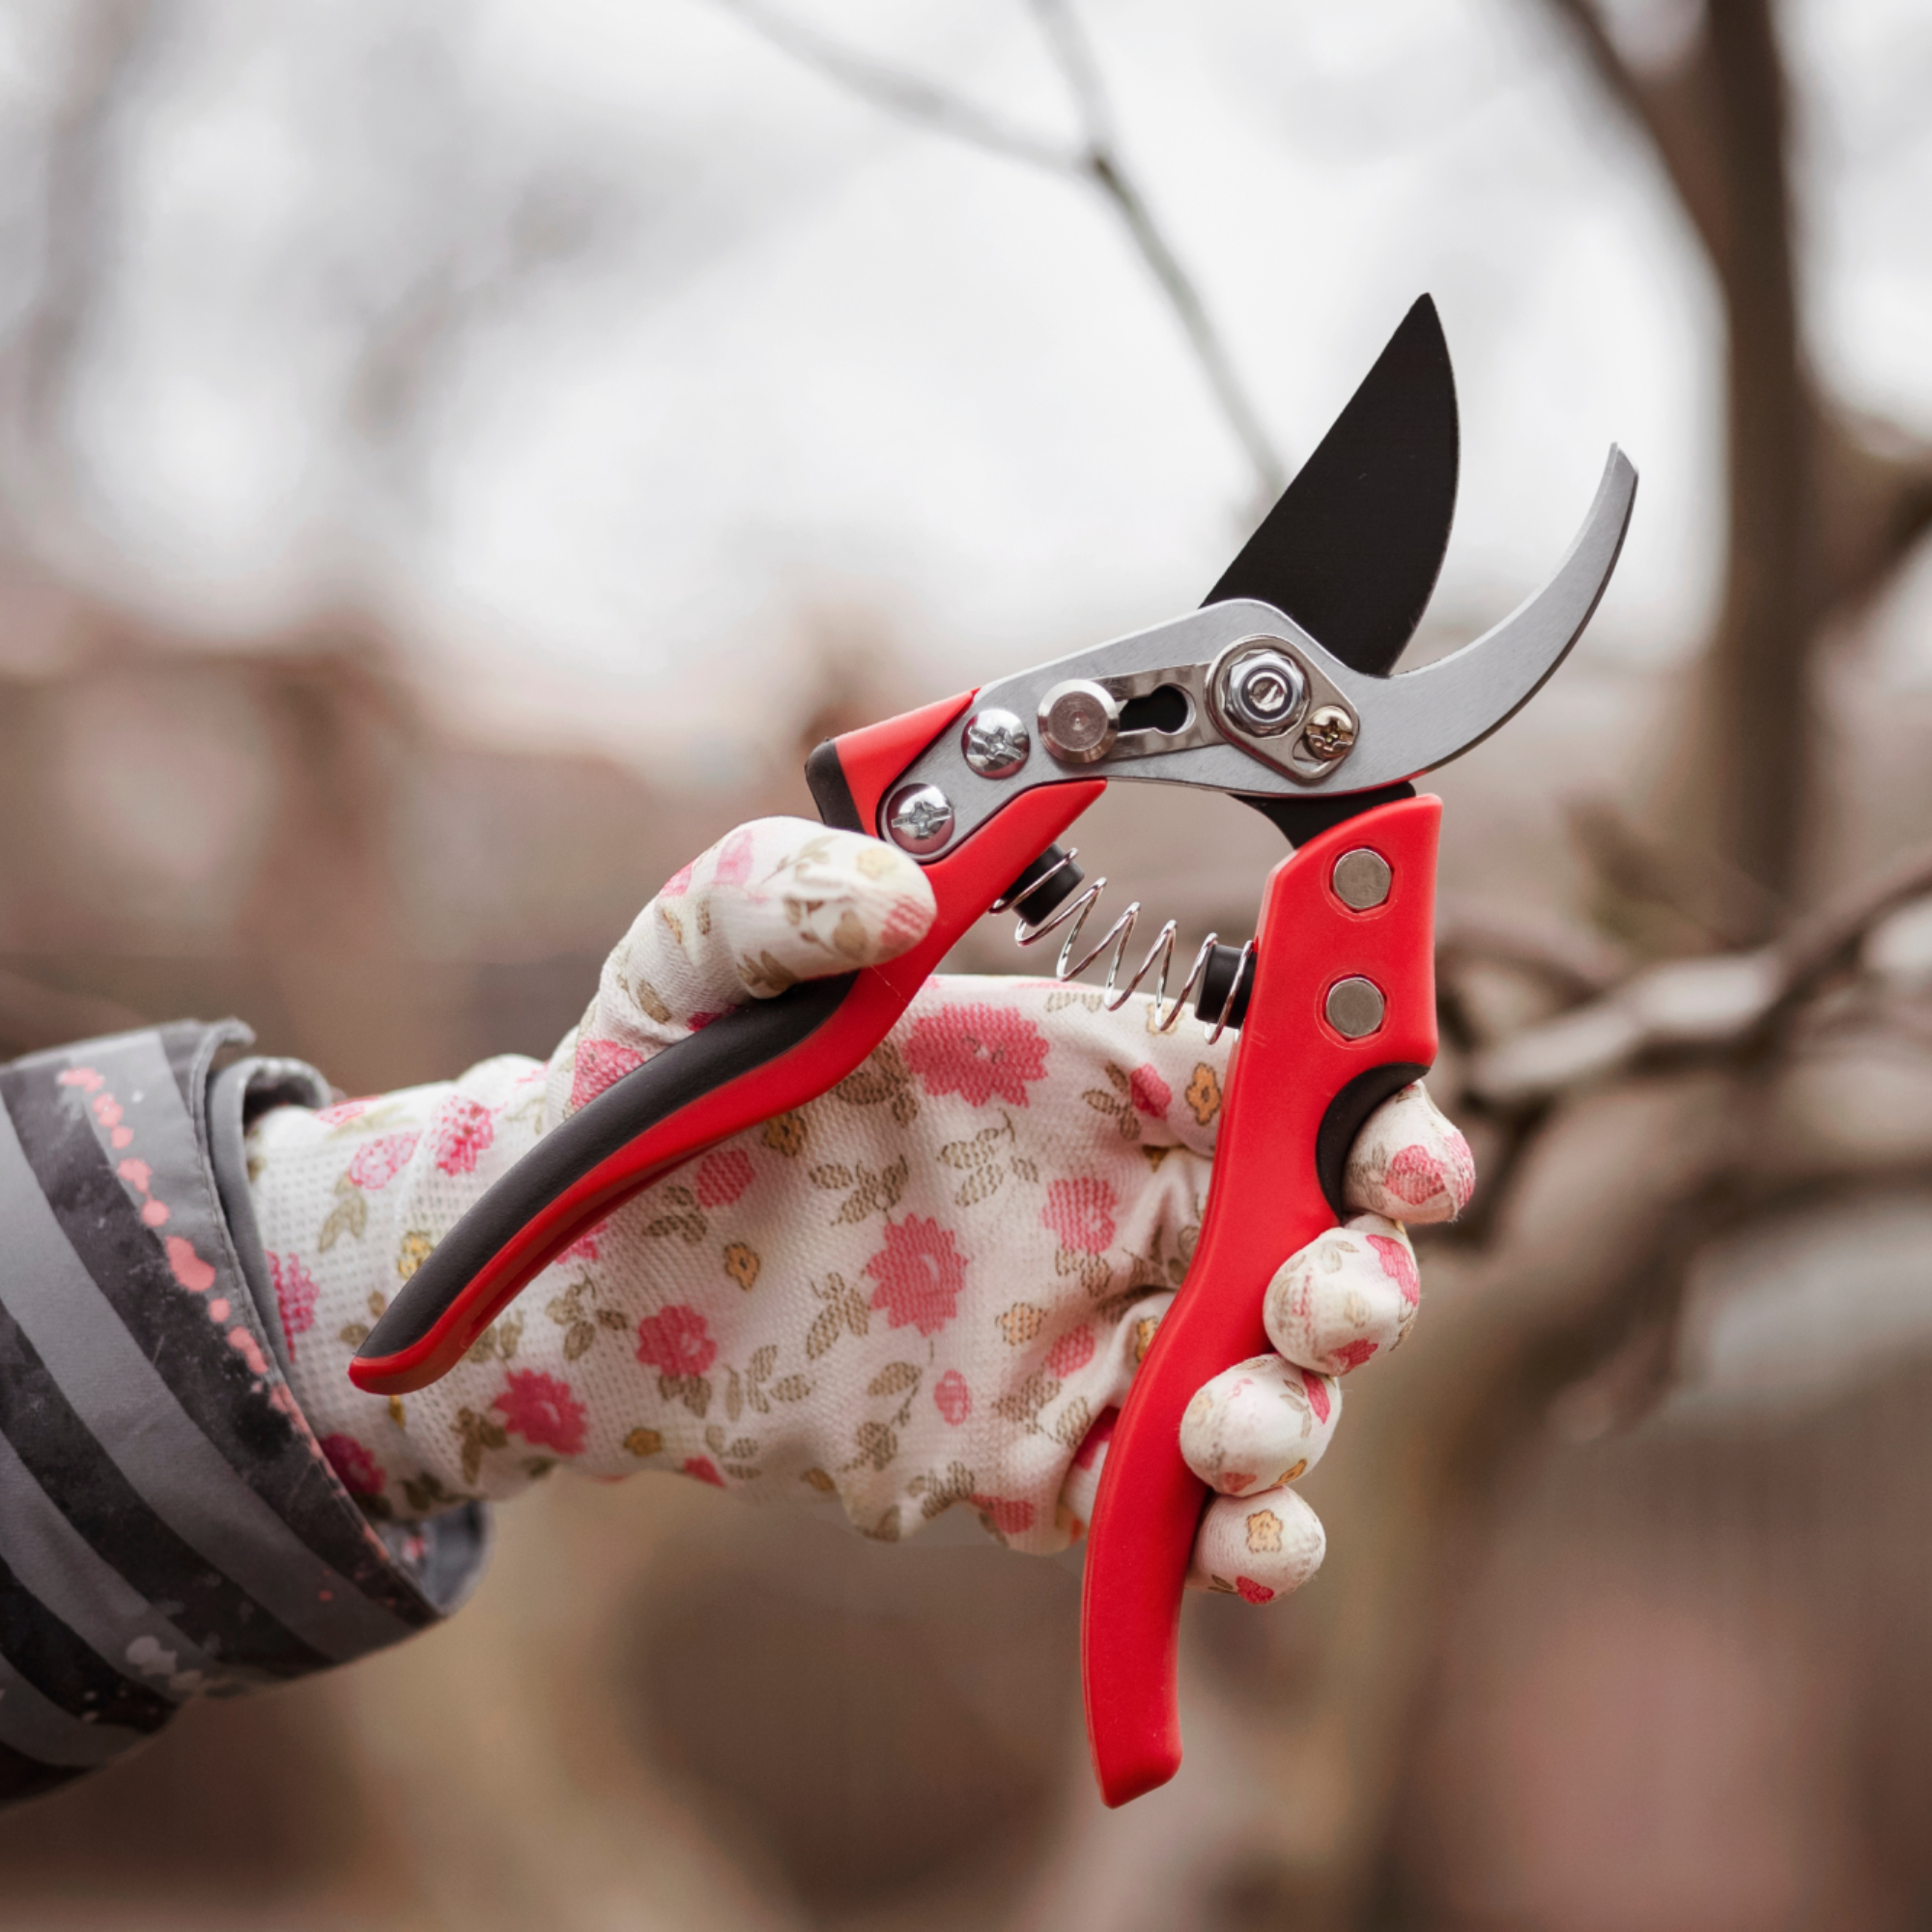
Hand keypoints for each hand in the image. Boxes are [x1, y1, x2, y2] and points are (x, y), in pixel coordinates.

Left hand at [255, 819, 1470, 1604]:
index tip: (1402, 1142)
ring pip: (1262, 1383)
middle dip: (1359, 1274)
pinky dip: (1234, 1540)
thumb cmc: (650, 1087)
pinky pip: (1163, 1511)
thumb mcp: (699, 956)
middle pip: (1308, 1240)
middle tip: (1319, 1299)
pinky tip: (1245, 1548)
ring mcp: (1079, 1341)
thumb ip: (781, 892)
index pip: (1282, 1075)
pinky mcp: (1028, 1464)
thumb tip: (896, 894)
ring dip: (1299, 1413)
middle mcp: (1110, 1205)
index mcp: (1083, 1071)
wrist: (566, 1277)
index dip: (1372, 1103)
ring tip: (1236, 1434)